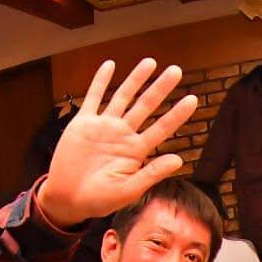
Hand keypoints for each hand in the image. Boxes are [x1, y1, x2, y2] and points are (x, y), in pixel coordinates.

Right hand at [37, 59, 198, 228]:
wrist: (68, 198)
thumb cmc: (100, 199)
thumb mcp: (129, 190)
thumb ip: (152, 173)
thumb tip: (180, 160)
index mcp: (137, 151)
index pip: (162, 128)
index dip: (177, 114)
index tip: (193, 99)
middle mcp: (123, 135)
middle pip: (146, 106)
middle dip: (161, 88)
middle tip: (176, 70)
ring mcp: (104, 127)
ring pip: (123, 97)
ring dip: (136, 79)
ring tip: (150, 62)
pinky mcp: (83, 123)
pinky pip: (93, 97)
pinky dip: (100, 81)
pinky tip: (110, 65)